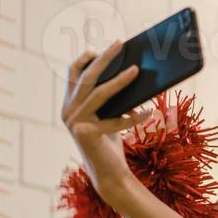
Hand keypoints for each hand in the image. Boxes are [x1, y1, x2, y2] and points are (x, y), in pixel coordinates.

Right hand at [61, 42, 154, 199]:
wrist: (110, 173)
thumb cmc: (111, 142)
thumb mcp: (109, 115)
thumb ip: (110, 99)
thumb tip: (131, 72)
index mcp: (69, 104)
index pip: (73, 74)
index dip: (84, 59)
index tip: (98, 48)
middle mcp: (67, 111)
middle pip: (87, 77)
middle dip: (104, 59)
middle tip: (119, 44)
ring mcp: (75, 123)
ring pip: (100, 94)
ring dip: (120, 80)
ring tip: (137, 70)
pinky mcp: (86, 134)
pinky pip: (116, 120)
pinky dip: (135, 116)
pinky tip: (150, 112)